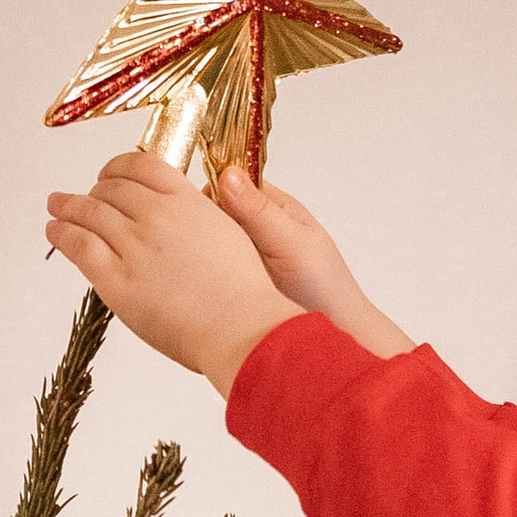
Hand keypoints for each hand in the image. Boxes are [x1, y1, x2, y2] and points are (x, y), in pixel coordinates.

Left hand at [42, 150, 297, 389]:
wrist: (240, 327)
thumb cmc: (243, 295)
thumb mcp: (231, 235)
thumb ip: (201, 218)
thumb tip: (186, 214)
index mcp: (187, 201)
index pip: (142, 166)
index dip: (119, 167)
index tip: (110, 174)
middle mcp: (157, 215)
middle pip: (112, 189)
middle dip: (94, 191)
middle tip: (82, 198)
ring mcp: (134, 246)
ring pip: (90, 213)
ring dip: (68, 207)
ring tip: (56, 207)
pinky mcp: (117, 280)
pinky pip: (79, 246)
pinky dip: (61, 234)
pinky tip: (54, 231)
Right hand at [210, 170, 414, 358]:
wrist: (327, 341)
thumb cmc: (324, 289)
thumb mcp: (292, 243)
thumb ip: (259, 212)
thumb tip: (228, 175)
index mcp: (272, 208)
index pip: (230, 183)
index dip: (210, 190)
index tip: (191, 206)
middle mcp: (255, 228)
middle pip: (214, 211)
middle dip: (198, 221)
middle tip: (190, 241)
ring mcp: (242, 256)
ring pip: (207, 242)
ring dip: (197, 250)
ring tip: (192, 265)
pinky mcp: (231, 284)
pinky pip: (208, 271)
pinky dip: (200, 274)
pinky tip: (198, 284)